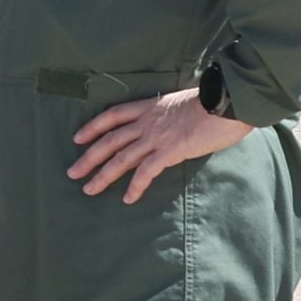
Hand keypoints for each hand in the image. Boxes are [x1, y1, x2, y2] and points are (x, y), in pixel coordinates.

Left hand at [68, 87, 252, 203]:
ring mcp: (157, 136)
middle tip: (72, 172)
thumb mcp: (182, 102)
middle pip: (109, 140)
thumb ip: (169, 115)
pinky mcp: (170, 151)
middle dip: (88, 157)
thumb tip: (170, 125)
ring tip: (89, 189)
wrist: (228, 102)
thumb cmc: (214, 102)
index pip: (112, 115)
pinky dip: (136, 186)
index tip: (77, 138)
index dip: (92, 127)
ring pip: (121, 158)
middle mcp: (147, 121)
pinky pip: (146, 172)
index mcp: (149, 107)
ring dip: (103, 175)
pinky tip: (128, 198)